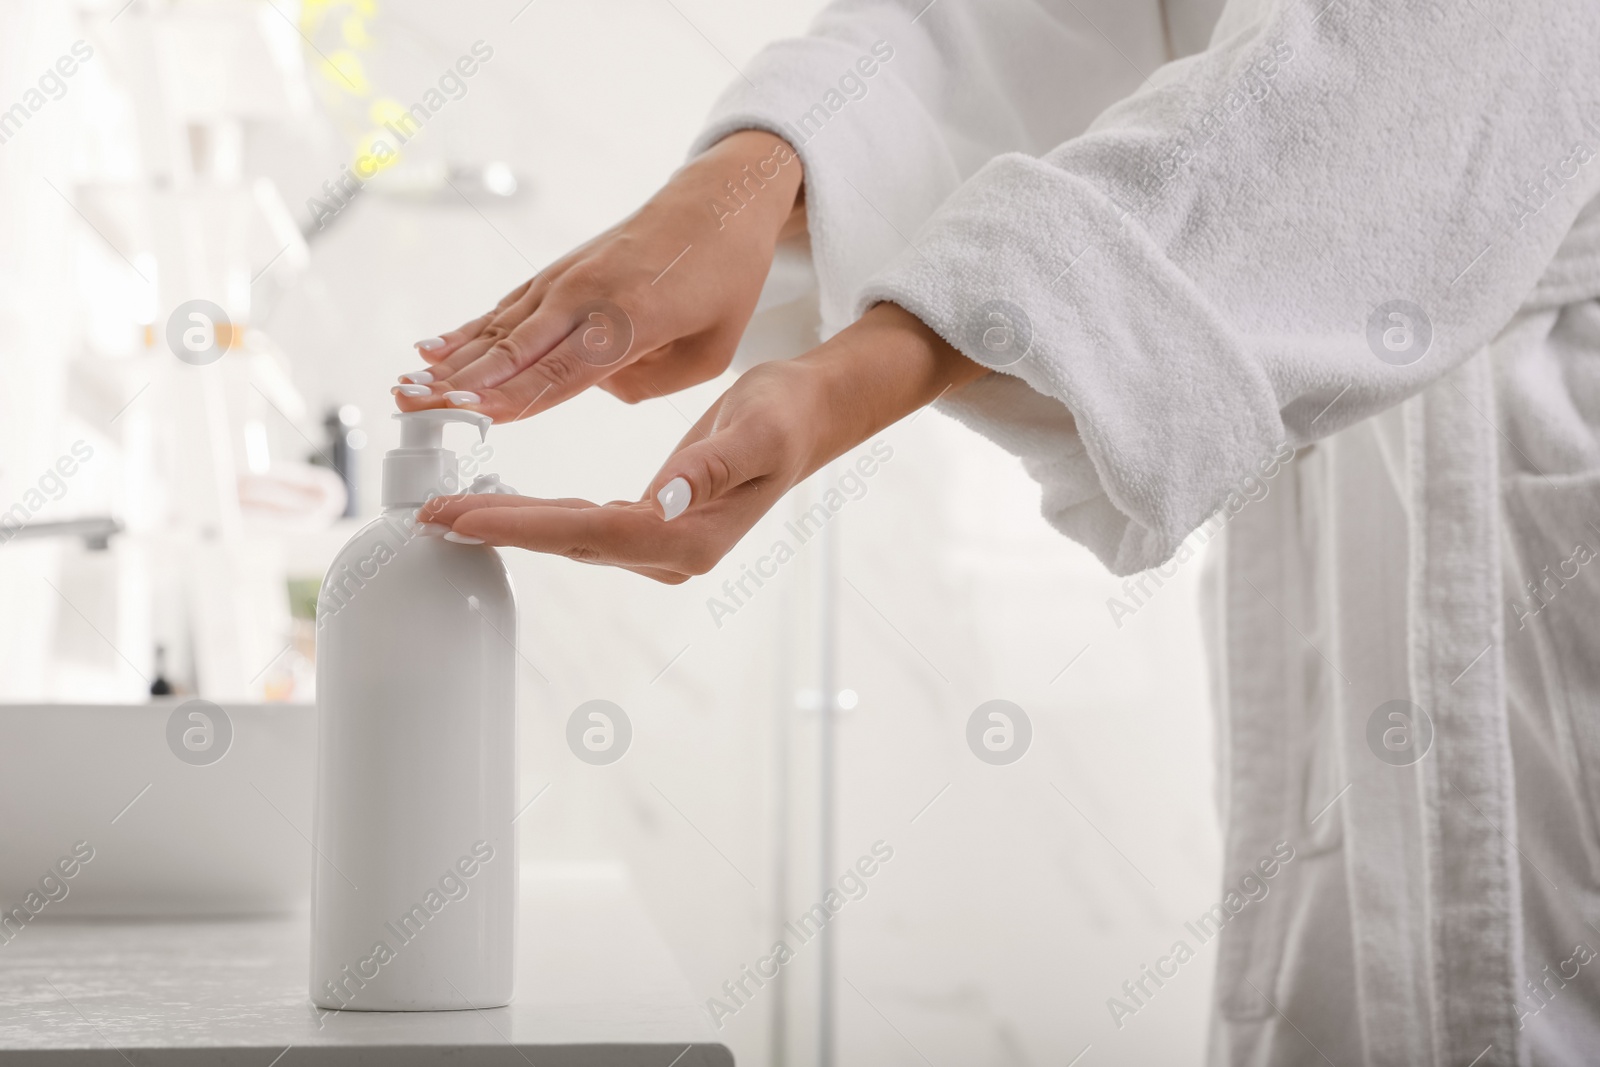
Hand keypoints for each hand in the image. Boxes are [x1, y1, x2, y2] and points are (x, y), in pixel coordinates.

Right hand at [394, 130, 804, 422]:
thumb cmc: (724, 279)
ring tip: (404, 388)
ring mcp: (567, 280)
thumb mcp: (710, 352)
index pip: (560, 372)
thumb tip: (594, 386)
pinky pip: (506, 308)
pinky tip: (430, 348)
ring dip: (450, 360)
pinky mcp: (559, 273)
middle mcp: (588, 297)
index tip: (464, 414)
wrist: (720, 200)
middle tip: (409, 408)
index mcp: (631, 321)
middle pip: (514, 351)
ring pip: (499, 329)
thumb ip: (647, 384)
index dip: (510, 397)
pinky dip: (467, 329)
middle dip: (459, 383)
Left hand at [420, 304, 987, 581]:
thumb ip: (710, 467)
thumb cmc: (785, 415)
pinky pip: (584, 527)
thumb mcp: (756, 429)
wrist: (810, 417)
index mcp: (691, 534)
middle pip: (568, 541)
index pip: (589, 533)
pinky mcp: (655, 527)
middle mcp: (673, 550)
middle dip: (498, 529)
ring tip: (452, 511)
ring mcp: (664, 544)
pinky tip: (506, 508)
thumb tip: (665, 499)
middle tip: (431, 516)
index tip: (461, 516)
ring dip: (511, 525)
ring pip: (570, 537)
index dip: (520, 526)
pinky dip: (540, 517)